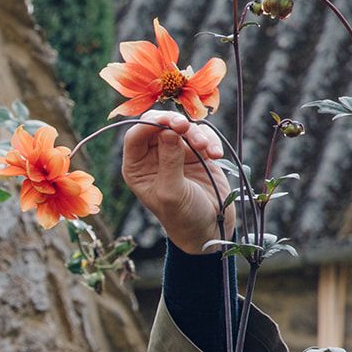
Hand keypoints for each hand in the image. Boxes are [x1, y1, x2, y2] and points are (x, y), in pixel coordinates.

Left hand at [121, 109, 235, 255]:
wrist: (209, 228)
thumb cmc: (183, 217)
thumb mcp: (172, 192)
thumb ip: (169, 161)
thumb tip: (168, 130)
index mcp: (136, 167)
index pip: (135, 136)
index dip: (150, 125)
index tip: (169, 124)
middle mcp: (153, 157)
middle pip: (157, 124)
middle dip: (173, 122)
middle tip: (185, 127)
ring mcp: (175, 152)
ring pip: (182, 127)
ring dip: (196, 134)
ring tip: (207, 151)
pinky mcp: (197, 152)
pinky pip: (202, 134)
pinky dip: (210, 140)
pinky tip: (216, 155)